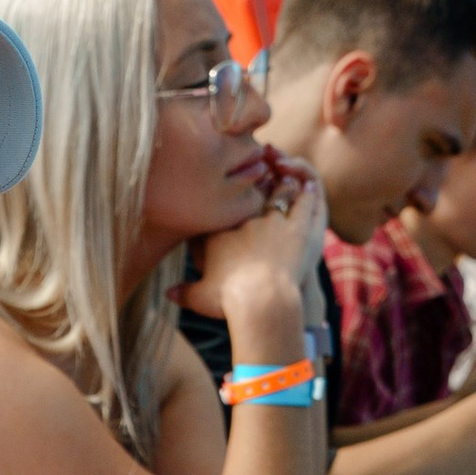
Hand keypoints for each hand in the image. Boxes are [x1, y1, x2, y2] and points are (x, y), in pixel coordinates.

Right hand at [185, 167, 326, 351]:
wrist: (260, 301)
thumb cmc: (229, 300)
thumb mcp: (201, 297)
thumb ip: (185, 293)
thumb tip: (167, 294)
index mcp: (219, 230)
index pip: (224, 204)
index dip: (230, 195)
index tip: (233, 196)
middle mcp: (245, 218)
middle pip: (252, 189)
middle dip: (259, 178)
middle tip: (264, 173)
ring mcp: (272, 219)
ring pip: (280, 189)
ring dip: (285, 180)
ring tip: (286, 174)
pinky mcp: (296, 227)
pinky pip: (304, 200)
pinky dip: (307, 189)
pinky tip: (308, 185)